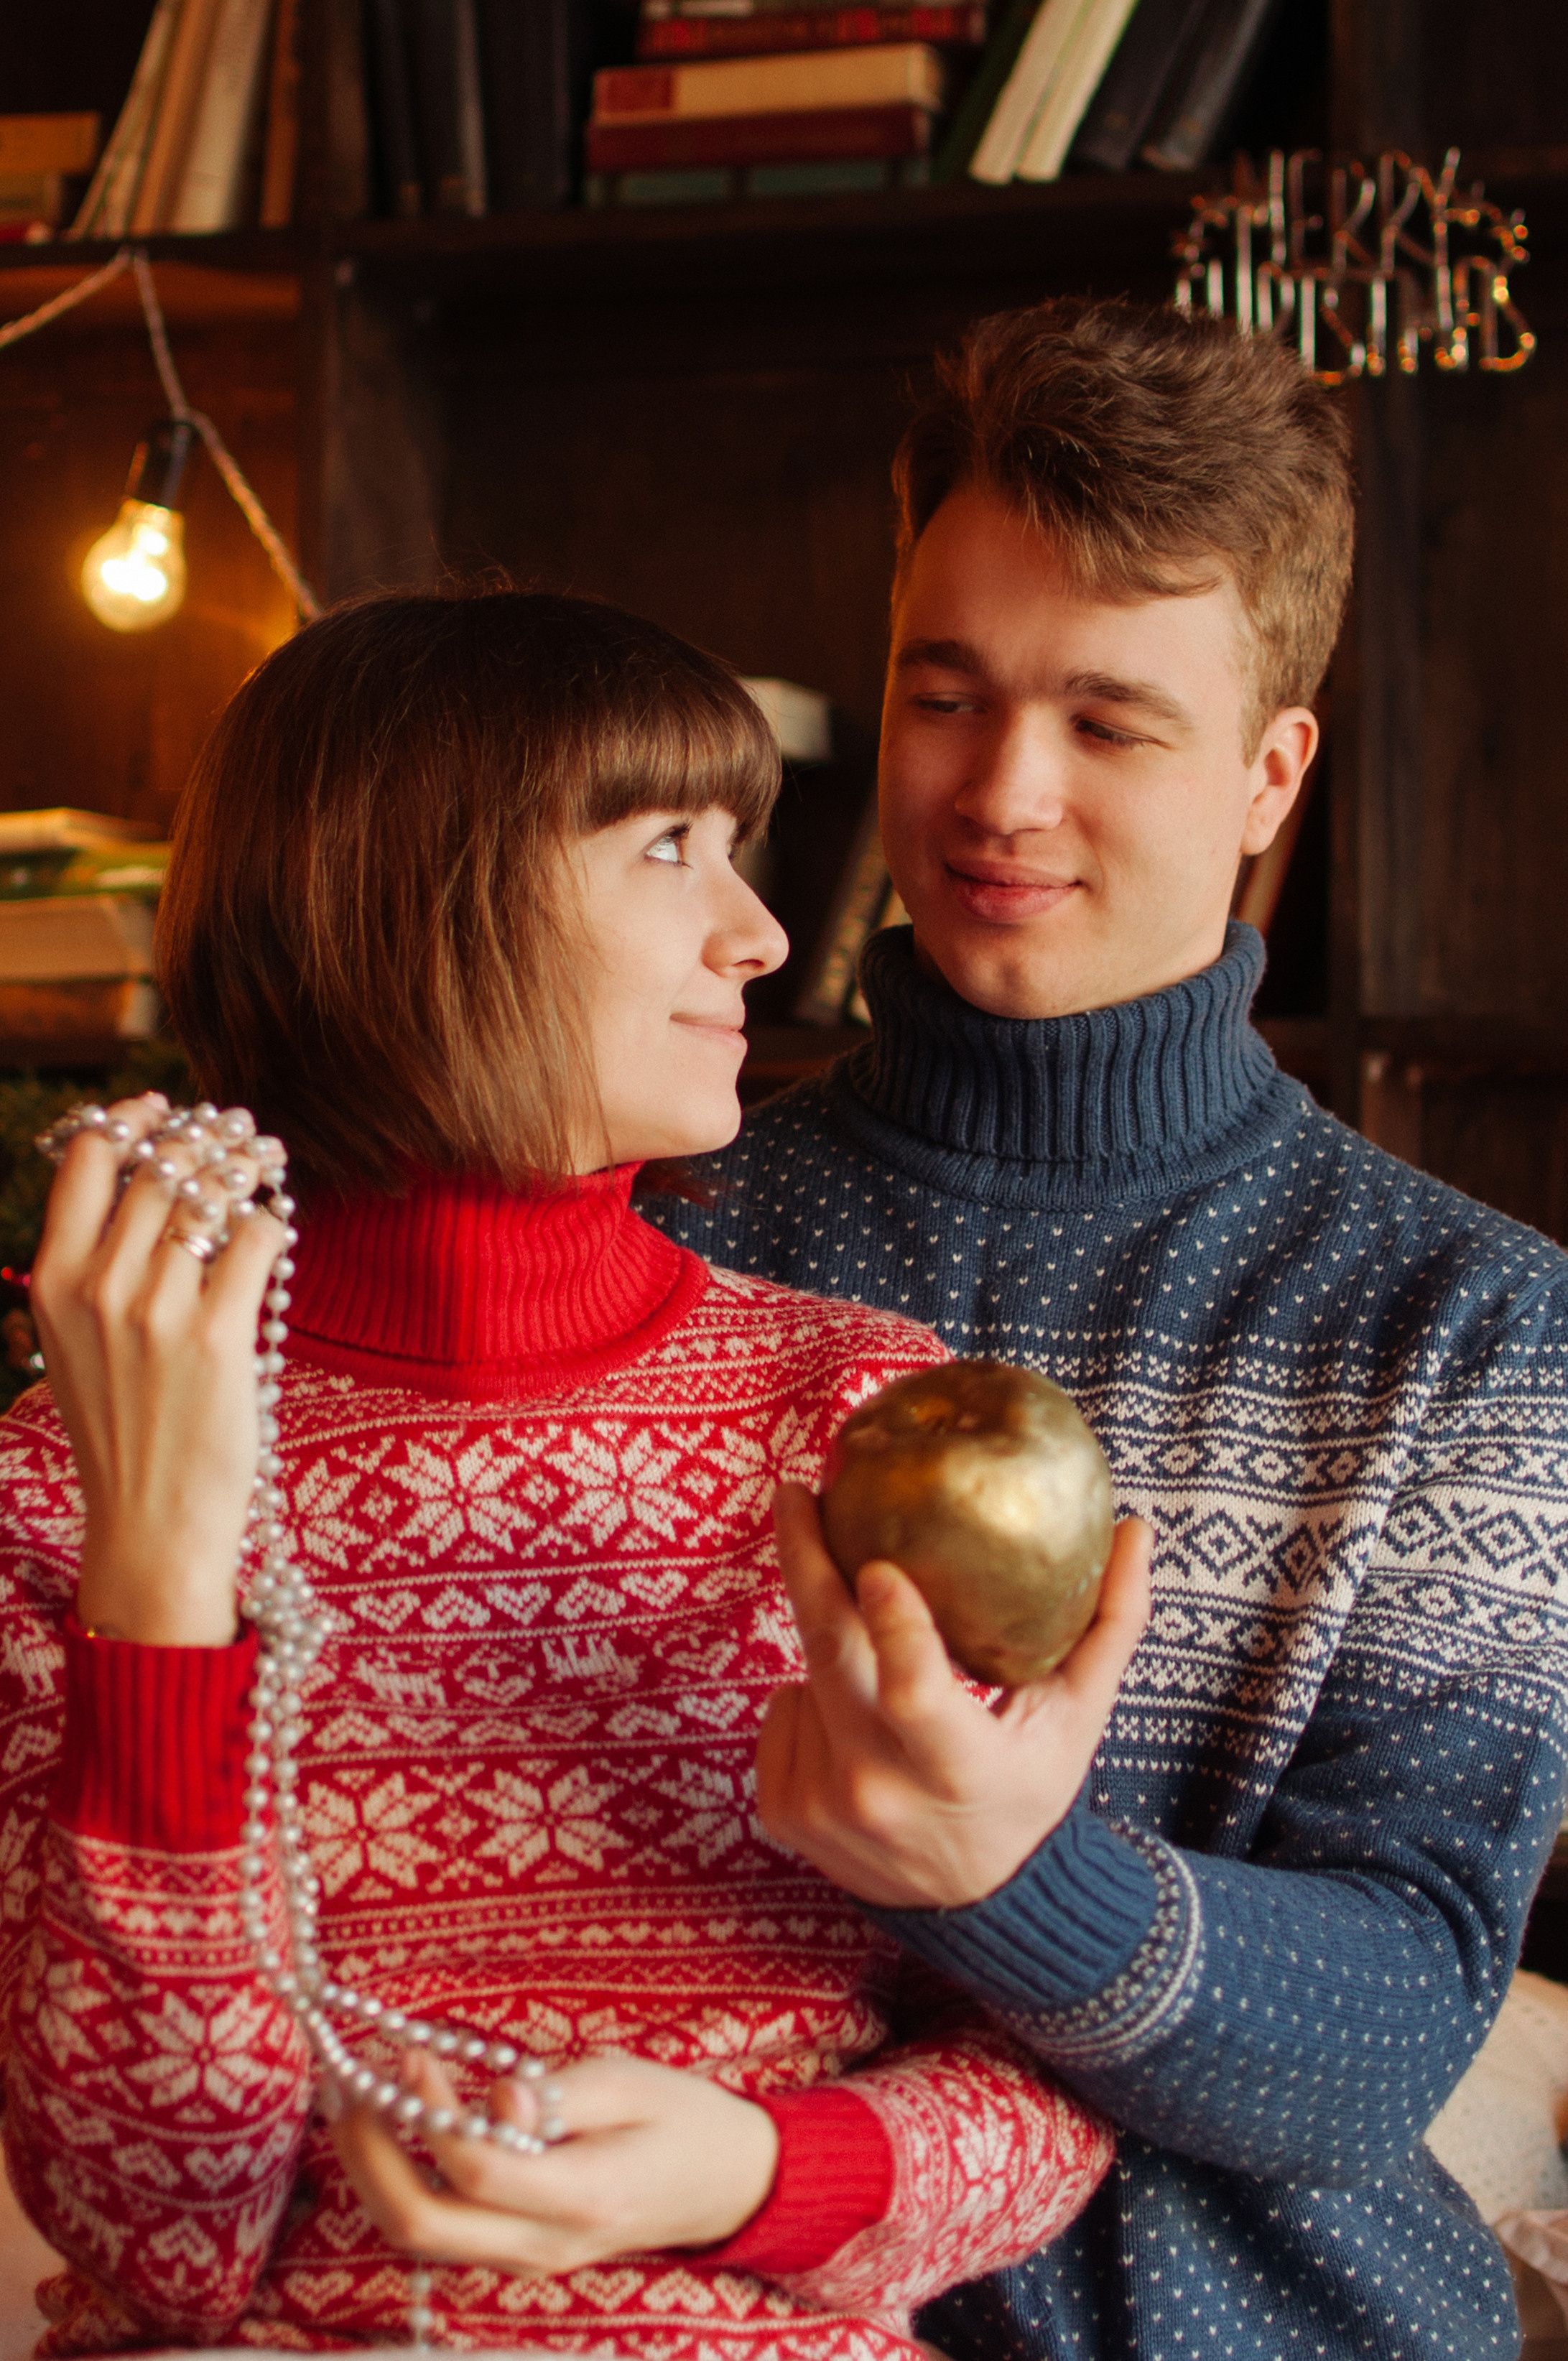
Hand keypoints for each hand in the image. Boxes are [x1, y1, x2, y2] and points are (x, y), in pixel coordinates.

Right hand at [28, 1095, 283, 1646]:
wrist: (150, 1522)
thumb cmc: (121, 1430)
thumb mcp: (74, 1343)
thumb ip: (95, 1268)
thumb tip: (150, 1187)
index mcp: (53, 1281)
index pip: (88, 1160)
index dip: (130, 1120)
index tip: (162, 1108)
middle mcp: (99, 1286)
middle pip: (160, 1166)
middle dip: (203, 1136)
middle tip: (235, 1130)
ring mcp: (159, 1310)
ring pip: (212, 1193)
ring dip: (245, 1166)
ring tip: (263, 1160)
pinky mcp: (220, 1335)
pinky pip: (256, 1240)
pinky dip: (270, 1224)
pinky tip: (274, 1231)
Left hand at [331, 2051, 779, 2270]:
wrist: (727, 2183)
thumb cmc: (683, 2119)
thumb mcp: (631, 2082)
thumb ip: (557, 2093)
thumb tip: (495, 2095)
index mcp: (581, 2197)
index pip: (476, 2171)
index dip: (430, 2111)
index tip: (412, 2051)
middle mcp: (543, 2245)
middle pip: (423, 2224)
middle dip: (368, 2155)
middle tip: (350, 2082)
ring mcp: (528, 2257)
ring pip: (420, 2238)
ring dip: (372, 2171)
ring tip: (353, 2100)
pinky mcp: (519, 2249)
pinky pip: (443, 2229)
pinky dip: (403, 2181)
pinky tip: (395, 2129)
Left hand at [755, 1484, 1151, 1909]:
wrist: (971, 1904)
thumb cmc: (1029, 1789)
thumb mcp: (1079, 1717)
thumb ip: (1112, 1622)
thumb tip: (1135, 1527)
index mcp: (960, 1767)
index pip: (917, 1693)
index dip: (895, 1626)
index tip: (878, 1563)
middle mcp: (883, 1791)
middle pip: (830, 1657)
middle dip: (806, 1561)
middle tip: (797, 1493)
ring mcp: (825, 1805)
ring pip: (804, 1675)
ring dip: (834, 1649)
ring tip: (878, 1666)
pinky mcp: (784, 1812)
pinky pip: (781, 1712)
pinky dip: (812, 1696)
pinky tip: (852, 1719)